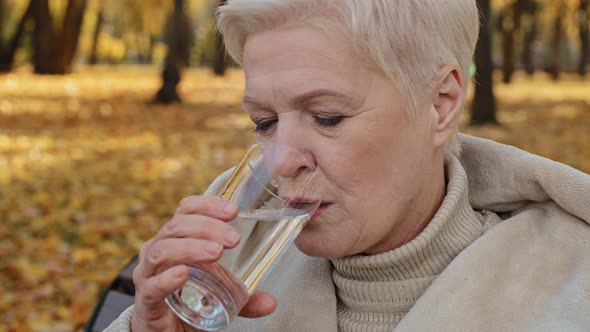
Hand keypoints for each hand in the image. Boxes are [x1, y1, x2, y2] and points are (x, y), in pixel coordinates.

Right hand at [130, 195, 276, 331]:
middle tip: (234, 239)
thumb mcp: (219, 293)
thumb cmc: (187, 302)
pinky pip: (152, 285)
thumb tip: (270, 303)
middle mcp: (158, 251)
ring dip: (191, 248)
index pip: (186, 210)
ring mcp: (148, 275)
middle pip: (177, 226)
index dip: (208, 204)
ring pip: (162, 251)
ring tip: (216, 252)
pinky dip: (167, 278)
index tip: (233, 210)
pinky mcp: (145, 300)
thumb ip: (244, 297)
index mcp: (176, 240)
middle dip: (207, 227)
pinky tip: (183, 274)